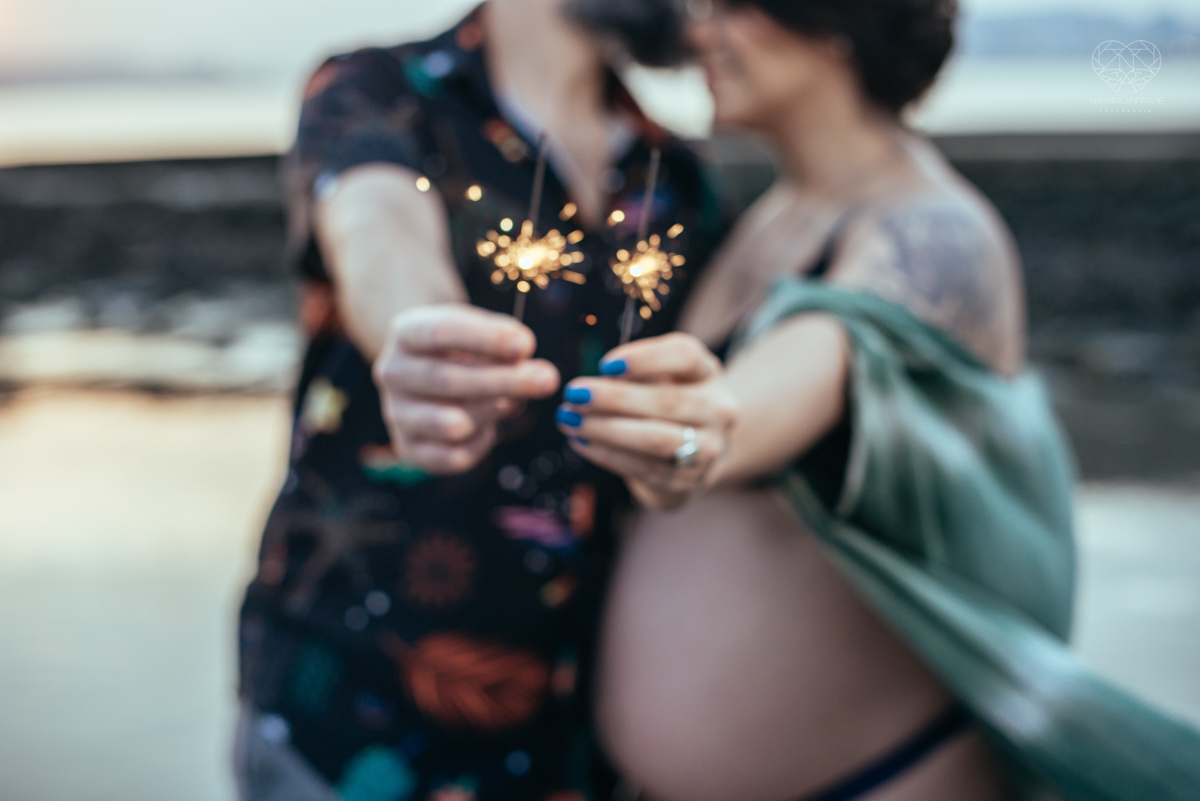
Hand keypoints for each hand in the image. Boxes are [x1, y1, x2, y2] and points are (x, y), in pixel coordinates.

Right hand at [374, 304, 559, 473]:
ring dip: (493, 412)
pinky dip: (481, 443)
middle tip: (548, 379)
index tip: (527, 345)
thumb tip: (527, 360)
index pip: (441, 332)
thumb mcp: (477, 330)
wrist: (425, 369)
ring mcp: (396, 414)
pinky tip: (490, 427)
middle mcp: (392, 372)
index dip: (486, 339)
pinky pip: (453, 456)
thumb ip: (502, 340)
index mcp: (406, 332)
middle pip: (448, 381)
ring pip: (452, 423)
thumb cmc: (459, 347)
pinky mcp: (409, 448)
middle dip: (505, 381)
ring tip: (513, 402)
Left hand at [555, 333, 737, 509]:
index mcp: (707, 372)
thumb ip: (633, 375)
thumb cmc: (668, 403)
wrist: (700, 452)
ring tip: (570, 421)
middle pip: (667, 401)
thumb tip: (593, 383)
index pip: (684, 356)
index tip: (605, 364)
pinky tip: (581, 441)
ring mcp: (708, 448)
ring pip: (655, 439)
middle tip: (574, 394)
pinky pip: (643, 467)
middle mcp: (718, 410)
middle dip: (614, 398)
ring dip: (606, 430)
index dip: (644, 358)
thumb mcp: (659, 378)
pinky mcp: (689, 480)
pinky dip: (607, 454)